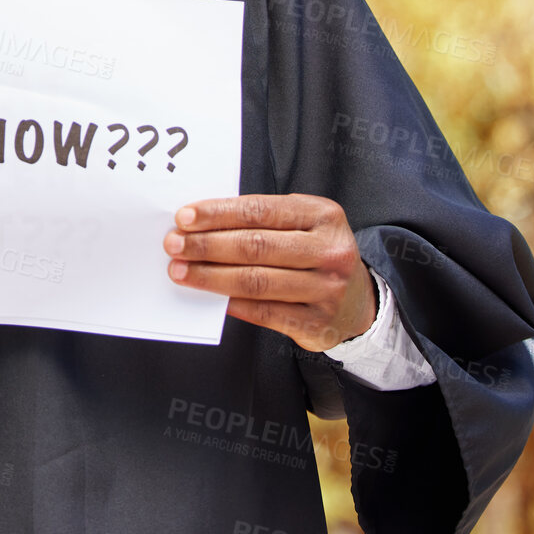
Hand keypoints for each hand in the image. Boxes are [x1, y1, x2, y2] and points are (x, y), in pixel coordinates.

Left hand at [163, 194, 377, 352]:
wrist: (360, 300)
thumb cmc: (315, 252)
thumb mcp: (302, 224)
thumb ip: (262, 221)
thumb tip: (201, 225)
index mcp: (322, 215)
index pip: (261, 211)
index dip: (219, 214)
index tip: (185, 217)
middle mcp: (329, 250)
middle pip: (256, 246)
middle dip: (207, 245)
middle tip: (174, 245)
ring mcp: (326, 289)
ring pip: (257, 281)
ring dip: (211, 276)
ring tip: (181, 271)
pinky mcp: (317, 322)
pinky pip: (266, 312)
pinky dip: (233, 303)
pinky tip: (211, 298)